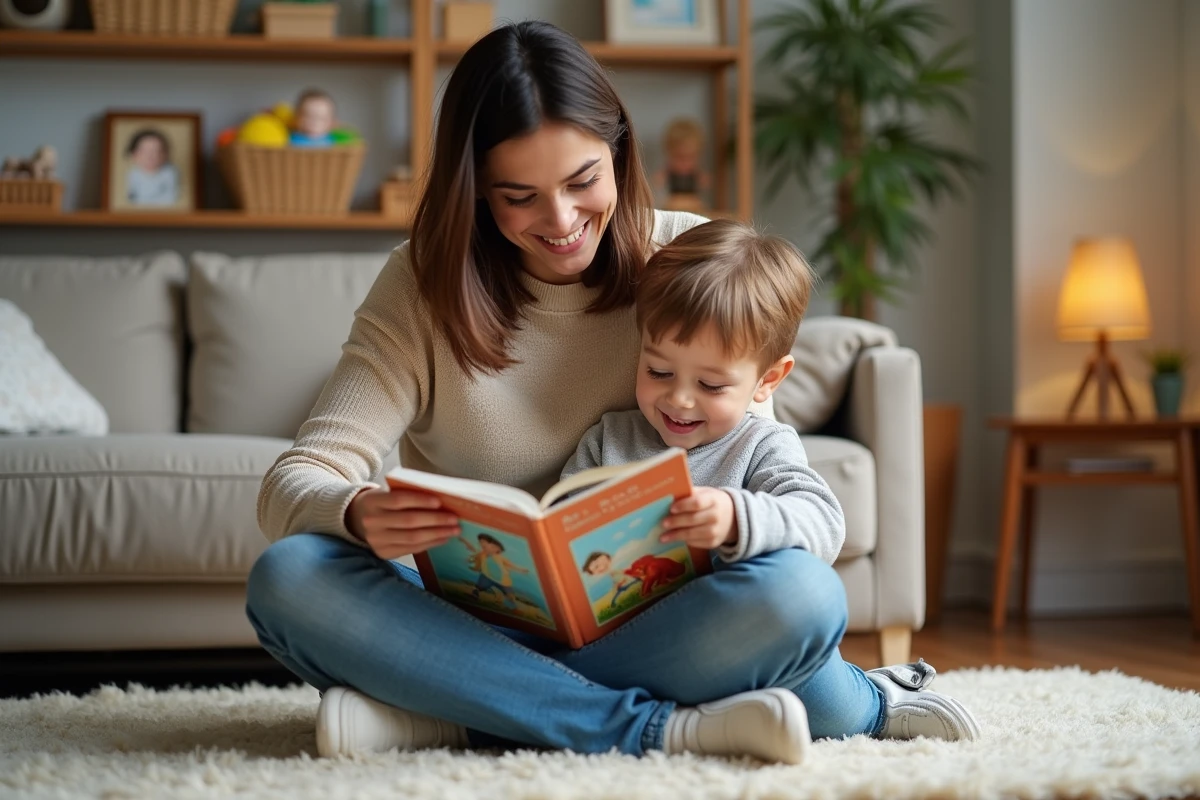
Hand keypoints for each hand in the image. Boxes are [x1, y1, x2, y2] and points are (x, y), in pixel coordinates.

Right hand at [345, 487, 459, 559]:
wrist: (358, 519)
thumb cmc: (383, 503)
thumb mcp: (388, 493)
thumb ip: (409, 495)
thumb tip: (442, 502)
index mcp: (372, 501)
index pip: (398, 500)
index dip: (420, 501)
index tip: (440, 501)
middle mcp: (372, 522)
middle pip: (408, 521)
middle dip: (435, 520)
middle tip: (454, 518)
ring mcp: (376, 540)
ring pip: (412, 538)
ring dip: (437, 534)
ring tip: (454, 530)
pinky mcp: (383, 553)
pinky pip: (411, 549)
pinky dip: (430, 543)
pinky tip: (443, 538)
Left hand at [660, 487, 735, 549]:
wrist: (733, 518)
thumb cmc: (713, 502)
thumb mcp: (705, 493)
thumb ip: (690, 494)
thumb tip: (668, 497)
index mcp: (713, 500)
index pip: (697, 503)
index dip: (683, 506)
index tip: (671, 508)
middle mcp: (716, 516)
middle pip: (692, 519)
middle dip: (676, 522)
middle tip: (663, 524)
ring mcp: (715, 531)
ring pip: (692, 534)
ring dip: (676, 536)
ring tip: (663, 537)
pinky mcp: (713, 543)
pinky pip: (695, 543)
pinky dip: (684, 541)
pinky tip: (675, 539)